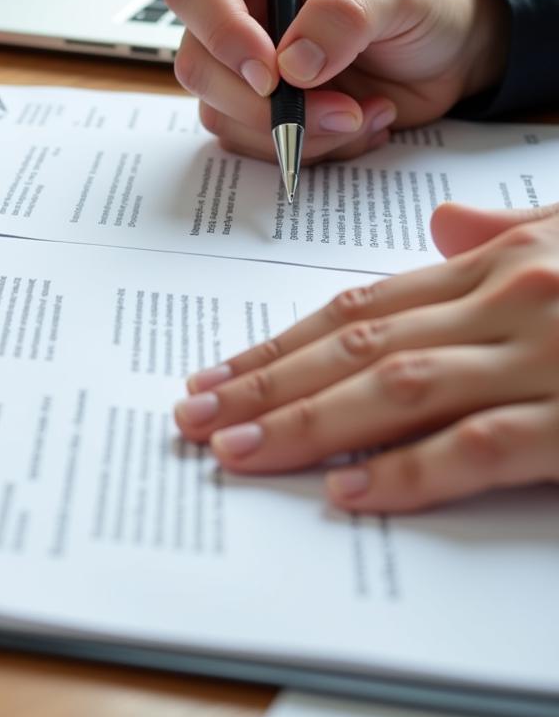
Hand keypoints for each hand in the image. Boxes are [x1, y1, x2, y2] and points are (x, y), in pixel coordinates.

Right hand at [164, 0, 508, 163]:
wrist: (451, 48)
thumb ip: (345, 16)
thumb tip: (292, 65)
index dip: (221, 33)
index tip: (271, 73)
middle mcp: (236, 7)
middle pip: (198, 65)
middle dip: (264, 104)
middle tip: (336, 108)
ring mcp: (243, 62)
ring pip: (222, 113)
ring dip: (294, 131)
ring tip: (361, 112)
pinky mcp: (259, 106)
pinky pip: (252, 143)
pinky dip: (307, 147)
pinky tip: (356, 122)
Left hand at [173, 202, 558, 511]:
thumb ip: (505, 235)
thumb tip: (441, 226)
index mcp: (499, 265)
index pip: (363, 309)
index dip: (282, 344)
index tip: (218, 374)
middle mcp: (507, 301)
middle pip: (357, 346)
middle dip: (265, 384)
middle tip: (193, 416)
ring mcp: (542, 358)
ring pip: (397, 387)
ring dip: (306, 421)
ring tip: (233, 451)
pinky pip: (481, 446)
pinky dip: (408, 470)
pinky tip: (344, 490)